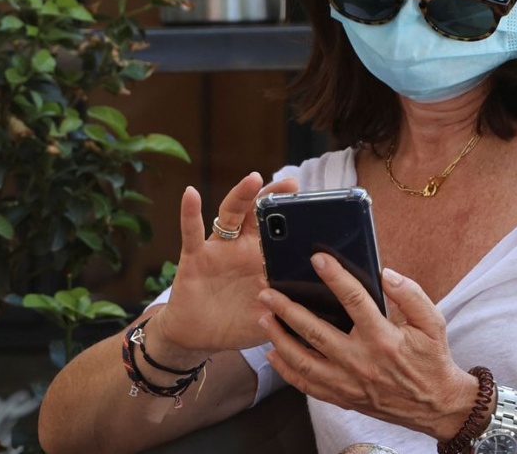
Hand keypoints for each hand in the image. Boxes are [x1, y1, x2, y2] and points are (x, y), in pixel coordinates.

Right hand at [150, 172, 298, 356]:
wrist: (198, 337)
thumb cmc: (237, 323)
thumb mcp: (270, 316)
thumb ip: (291, 309)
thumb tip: (326, 309)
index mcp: (264, 260)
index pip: (282, 233)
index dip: (296, 220)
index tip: (316, 207)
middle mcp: (243, 247)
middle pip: (259, 215)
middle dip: (274, 198)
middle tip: (291, 184)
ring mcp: (219, 249)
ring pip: (231, 215)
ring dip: (242, 195)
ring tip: (254, 179)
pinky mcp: (195, 257)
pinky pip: (192, 232)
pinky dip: (190, 213)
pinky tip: (191, 194)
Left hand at [256, 254, 479, 439]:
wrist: (434, 405)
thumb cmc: (431, 360)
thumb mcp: (433, 323)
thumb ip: (411, 296)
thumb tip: (386, 275)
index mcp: (384, 339)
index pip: (355, 301)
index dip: (335, 277)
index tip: (317, 259)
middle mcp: (361, 361)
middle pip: (316, 331)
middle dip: (288, 309)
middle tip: (268, 292)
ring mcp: (348, 383)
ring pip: (304, 360)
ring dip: (279, 338)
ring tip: (264, 318)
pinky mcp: (342, 397)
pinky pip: (307, 385)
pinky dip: (286, 370)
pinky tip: (273, 353)